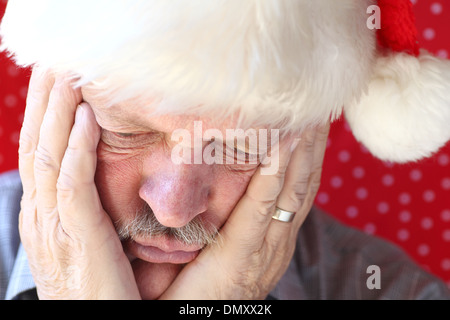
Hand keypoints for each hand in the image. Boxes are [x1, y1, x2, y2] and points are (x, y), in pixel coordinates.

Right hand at [18, 68, 140, 298]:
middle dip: (44, 101)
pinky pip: (72, 182)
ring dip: (58, 111)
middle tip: (54, 62)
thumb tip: (96, 178)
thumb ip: (85, 209)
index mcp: (43, 214)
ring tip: (67, 74)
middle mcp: (39, 214)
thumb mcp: (85, 241)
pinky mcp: (76, 235)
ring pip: (48, 154)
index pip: (40, 150)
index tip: (57, 81)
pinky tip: (87, 119)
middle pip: (37, 143)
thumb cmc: (96, 289)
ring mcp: (53, 224)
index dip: (46, 113)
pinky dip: (77, 147)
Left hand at [161, 122, 329, 298]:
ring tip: (308, 112)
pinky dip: (275, 174)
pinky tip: (283, 144)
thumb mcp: (223, 245)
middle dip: (313, 142)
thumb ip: (228, 215)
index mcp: (274, 237)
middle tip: (318, 102)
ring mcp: (265, 250)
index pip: (296, 187)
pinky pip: (262, 207)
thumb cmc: (198, 287)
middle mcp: (278, 241)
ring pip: (292, 190)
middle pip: (302, 182)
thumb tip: (215, 174)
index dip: (307, 152)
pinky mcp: (242, 256)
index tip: (311, 117)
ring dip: (302, 148)